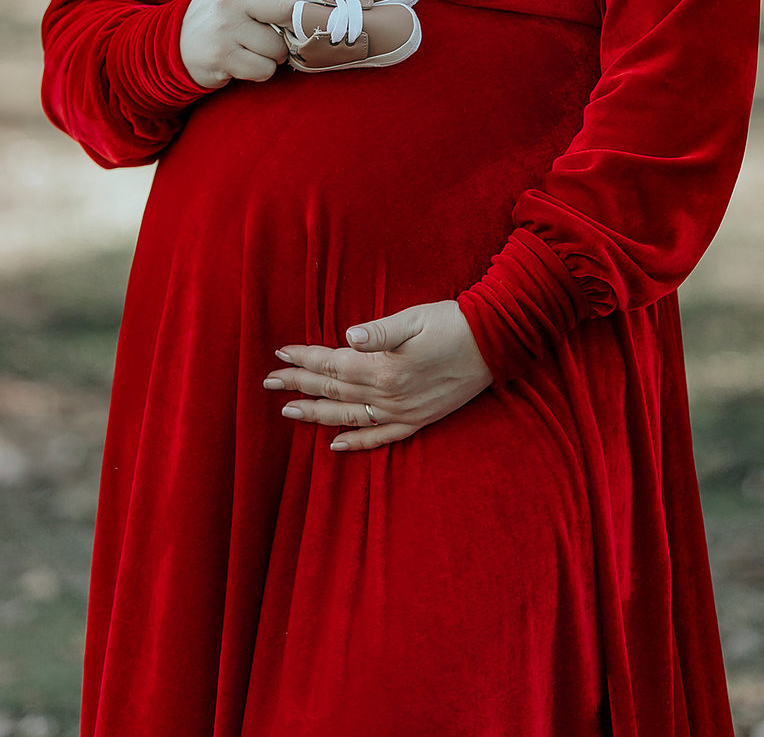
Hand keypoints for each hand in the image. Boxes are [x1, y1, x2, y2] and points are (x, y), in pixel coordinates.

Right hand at [179, 0, 301, 87]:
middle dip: (294, 28)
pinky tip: (246, 61)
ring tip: (256, 47)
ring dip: (276, 54)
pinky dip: (262, 70)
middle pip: (289, 11)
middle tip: (283, 32)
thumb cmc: (222, 12)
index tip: (289, 12)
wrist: (175, 41)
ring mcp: (224, 28)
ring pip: (279, 47)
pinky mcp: (221, 57)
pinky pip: (264, 69)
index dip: (298, 2)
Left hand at [263, 300, 492, 451]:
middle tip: (269, 383)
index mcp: (383, 368)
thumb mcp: (414, 318)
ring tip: (289, 412)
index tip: (279, 354)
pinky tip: (336, 444)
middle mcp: (388, 395)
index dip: (304, 358)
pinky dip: (356, 442)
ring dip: (316, 414)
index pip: (332, 364)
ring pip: (349, 417)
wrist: (494, 344)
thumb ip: (379, 331)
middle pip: (333, 391)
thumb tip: (348, 336)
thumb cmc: (452, 323)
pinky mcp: (417, 420)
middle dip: (299, 386)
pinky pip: (379, 437)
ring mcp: (402, 412)